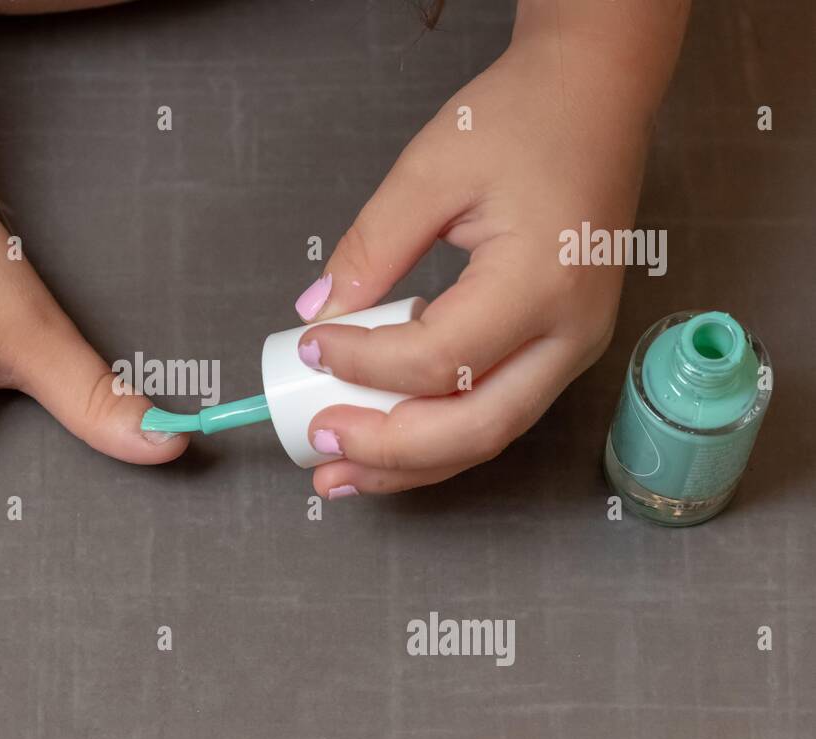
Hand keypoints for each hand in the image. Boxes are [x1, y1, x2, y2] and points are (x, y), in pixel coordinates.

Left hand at [291, 23, 679, 498]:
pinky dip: (439, 437)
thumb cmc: (521, 120)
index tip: (310, 348)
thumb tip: (314, 318)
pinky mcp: (563, 348)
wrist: (595, 96)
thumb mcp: (429, 171)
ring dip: (411, 464)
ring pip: (489, 435)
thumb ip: (370, 250)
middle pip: (474, 428)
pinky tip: (388, 444)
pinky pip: (497, 412)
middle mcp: (571, 332)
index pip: (439, 359)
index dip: (364, 366)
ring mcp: (575, 347)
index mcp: (542, 282)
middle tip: (320, 451)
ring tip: (341, 475)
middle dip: (388, 451)